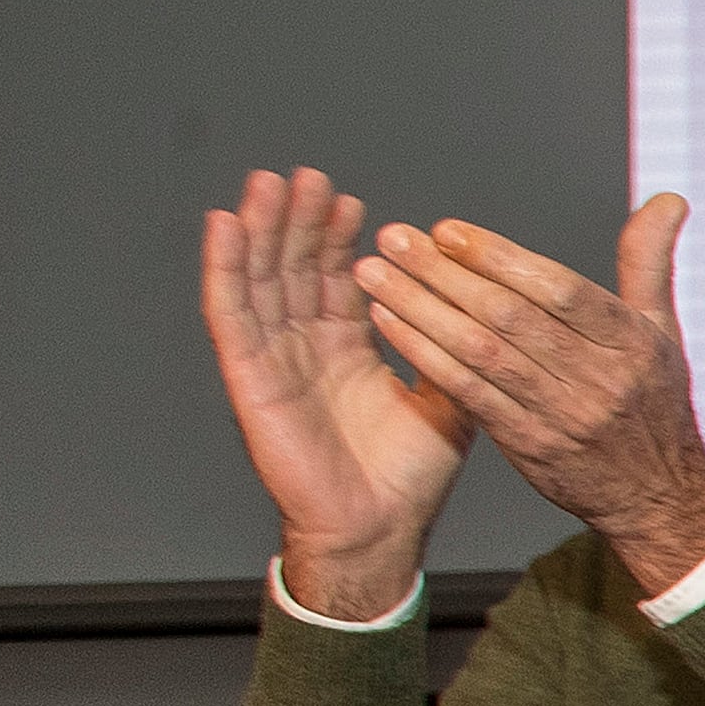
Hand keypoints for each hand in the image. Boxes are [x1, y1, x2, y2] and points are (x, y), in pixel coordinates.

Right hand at [202, 169, 471, 618]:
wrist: (380, 529)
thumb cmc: (409, 477)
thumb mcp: (446, 401)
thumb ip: (451, 353)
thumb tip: (479, 309)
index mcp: (347, 349)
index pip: (338, 279)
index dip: (340, 239)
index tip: (353, 202)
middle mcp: (306, 347)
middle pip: (295, 267)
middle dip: (300, 220)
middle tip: (309, 176)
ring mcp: (274, 358)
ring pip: (261, 278)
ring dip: (262, 228)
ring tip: (270, 182)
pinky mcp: (250, 375)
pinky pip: (231, 313)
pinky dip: (225, 268)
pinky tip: (225, 226)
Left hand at [350, 200, 704, 595]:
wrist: (658, 498)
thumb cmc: (653, 404)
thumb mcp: (663, 331)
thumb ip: (649, 262)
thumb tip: (667, 199)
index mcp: (631, 342)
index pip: (560, 290)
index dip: (500, 258)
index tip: (448, 232)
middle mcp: (599, 379)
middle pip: (511, 317)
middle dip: (444, 274)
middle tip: (395, 239)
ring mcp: (563, 416)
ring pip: (482, 353)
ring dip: (421, 309)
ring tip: (374, 273)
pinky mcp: (531, 447)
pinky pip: (468, 393)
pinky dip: (425, 355)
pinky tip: (389, 323)